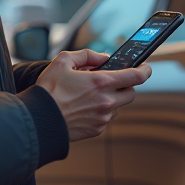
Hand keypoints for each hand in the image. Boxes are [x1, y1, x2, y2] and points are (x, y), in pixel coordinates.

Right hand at [36, 49, 151, 141]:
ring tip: (90, 94)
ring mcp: (103, 117)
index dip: (145, 70)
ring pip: (118, 106)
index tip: (146, 67)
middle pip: (131, 93)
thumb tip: (102, 58)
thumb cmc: (49, 90)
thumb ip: (87, 54)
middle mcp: (106, 101)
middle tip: (113, 80)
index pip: (136, 76)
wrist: (39, 120)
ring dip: (111, 98)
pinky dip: (100, 111)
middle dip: (126, 85)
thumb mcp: (63, 61)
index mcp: (101, 82)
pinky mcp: (96, 129)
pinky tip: (84, 107)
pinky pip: (106, 118)